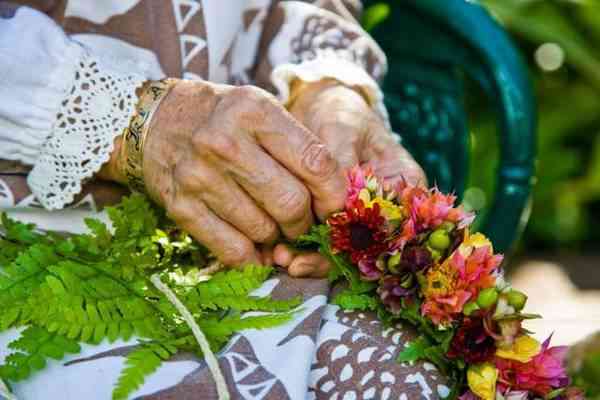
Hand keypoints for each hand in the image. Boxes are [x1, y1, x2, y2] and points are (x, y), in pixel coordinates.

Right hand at [102, 80, 345, 265]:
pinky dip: (252, 258)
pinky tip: (256, 248)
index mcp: (254, 110)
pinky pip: (233, 250)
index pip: (315, 162)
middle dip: (305, 223)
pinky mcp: (180, 207)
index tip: (335, 208)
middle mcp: (224, 142)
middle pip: (291, 203)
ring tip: (272, 226)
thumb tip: (334, 203)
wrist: (154, 122)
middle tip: (301, 222)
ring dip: (277, 238)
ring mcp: (198, 176)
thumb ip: (299, 147)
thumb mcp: (261, 111)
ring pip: (264, 231)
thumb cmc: (221, 118)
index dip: (334, 195)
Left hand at [273, 80, 426, 277]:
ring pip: (339, 249)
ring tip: (278, 258)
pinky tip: (272, 254)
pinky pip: (318, 241)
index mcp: (402, 184)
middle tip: (293, 262)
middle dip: (328, 258)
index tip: (334, 250)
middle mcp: (383, 207)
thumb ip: (341, 165)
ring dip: (309, 258)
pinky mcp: (332, 219)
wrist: (320, 108)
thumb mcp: (342, 129)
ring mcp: (357, 216)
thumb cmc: (339, 113)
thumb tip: (338, 207)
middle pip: (364, 246)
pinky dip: (297, 249)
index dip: (365, 244)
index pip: (392, 224)